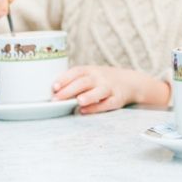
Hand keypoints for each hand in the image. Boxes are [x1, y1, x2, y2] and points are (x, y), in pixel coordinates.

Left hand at [52, 65, 169, 113]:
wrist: (130, 82)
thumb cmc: (102, 80)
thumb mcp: (90, 75)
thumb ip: (74, 81)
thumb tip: (50, 93)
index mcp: (91, 70)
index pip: (77, 72)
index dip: (65, 78)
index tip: (54, 87)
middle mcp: (100, 77)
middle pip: (85, 82)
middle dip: (70, 90)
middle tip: (56, 99)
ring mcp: (109, 88)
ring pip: (99, 91)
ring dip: (88, 96)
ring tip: (77, 101)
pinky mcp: (117, 99)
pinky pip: (107, 103)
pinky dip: (96, 107)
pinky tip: (85, 111)